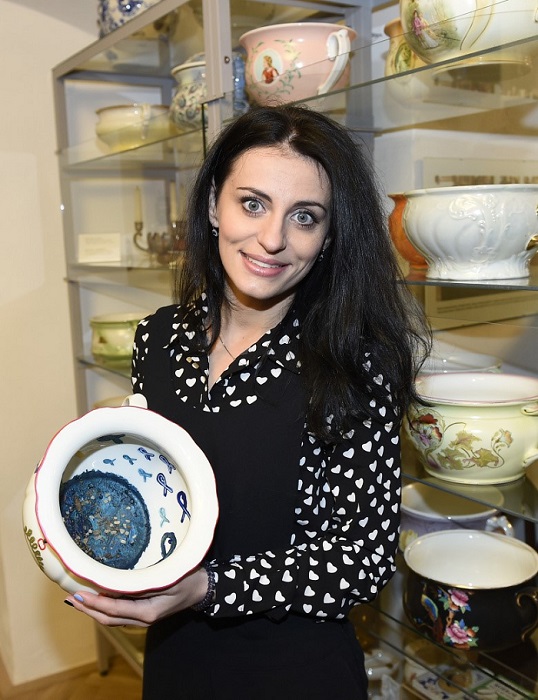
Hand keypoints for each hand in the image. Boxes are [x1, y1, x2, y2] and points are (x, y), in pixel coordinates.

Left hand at [64, 566, 207, 627]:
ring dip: (93, 610)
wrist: (201, 588)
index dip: (94, 603)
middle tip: (70, 598)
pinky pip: (119, 614)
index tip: (78, 594)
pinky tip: (98, 599)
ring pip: (112, 618)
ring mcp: (142, 618)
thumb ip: (143, 583)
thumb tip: (118, 582)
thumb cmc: (186, 579)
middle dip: (88, 609)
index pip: (113, 610)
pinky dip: (104, 608)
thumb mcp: (167, 578)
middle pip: (108, 618)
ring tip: (78, 599)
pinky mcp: (143, 612)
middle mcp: (142, 619)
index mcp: (147, 612)